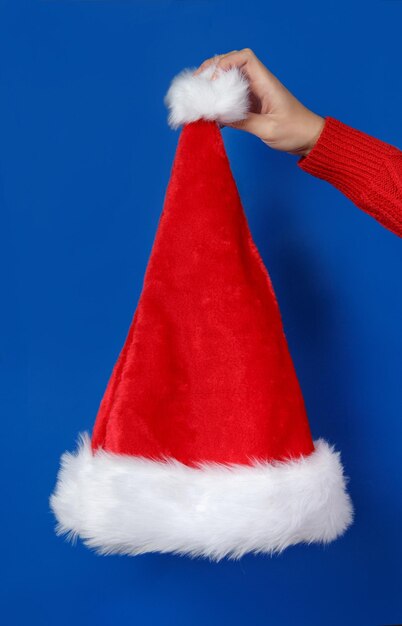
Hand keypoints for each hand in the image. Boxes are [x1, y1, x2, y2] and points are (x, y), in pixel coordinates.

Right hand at [194, 49, 324, 156]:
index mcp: (266, 83)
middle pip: (233, 64)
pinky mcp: (254, 105)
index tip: (214, 80)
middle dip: (214, 69)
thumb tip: (218, 116)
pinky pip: (233, 98)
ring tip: (199, 95)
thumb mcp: (268, 129)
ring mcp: (256, 94)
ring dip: (214, 85)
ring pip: (230, 80)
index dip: (226, 62)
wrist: (309, 139)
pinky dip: (221, 102)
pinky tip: (211, 114)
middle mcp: (259, 84)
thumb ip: (242, 121)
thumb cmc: (295, 131)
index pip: (245, 57)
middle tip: (197, 82)